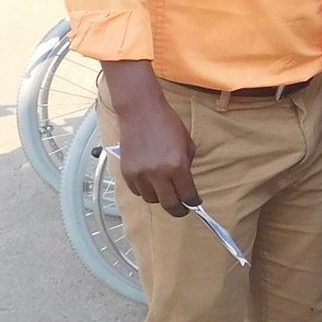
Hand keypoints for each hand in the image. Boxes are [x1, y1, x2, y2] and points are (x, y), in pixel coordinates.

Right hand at [114, 97, 198, 216]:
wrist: (141, 111)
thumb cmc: (167, 123)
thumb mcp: (187, 144)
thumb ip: (186, 166)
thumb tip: (185, 183)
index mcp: (176, 166)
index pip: (187, 195)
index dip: (193, 203)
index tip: (194, 204)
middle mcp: (157, 174)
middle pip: (169, 205)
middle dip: (178, 210)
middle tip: (182, 209)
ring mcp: (140, 174)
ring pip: (151, 200)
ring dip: (160, 198)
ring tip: (164, 190)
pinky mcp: (127, 172)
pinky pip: (137, 191)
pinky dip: (145, 190)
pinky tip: (150, 182)